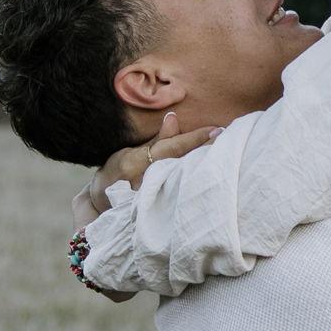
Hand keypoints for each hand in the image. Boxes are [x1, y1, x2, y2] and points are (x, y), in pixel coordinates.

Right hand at [71, 111, 220, 227]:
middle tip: (230, 142)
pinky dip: (193, 189)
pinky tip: (210, 182)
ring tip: (227, 157)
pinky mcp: (153, 213)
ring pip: (181, 183)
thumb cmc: (117, 174)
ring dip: (203, 171)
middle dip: (205, 154)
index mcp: (135, 163)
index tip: (217, 131)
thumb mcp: (130, 152)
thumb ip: (156, 139)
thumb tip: (173, 117)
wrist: (100, 205)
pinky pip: (179, 199)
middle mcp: (141, 182)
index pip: (171, 148)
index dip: (194, 139)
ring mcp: (147, 200)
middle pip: (181, 166)